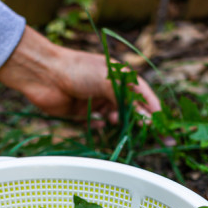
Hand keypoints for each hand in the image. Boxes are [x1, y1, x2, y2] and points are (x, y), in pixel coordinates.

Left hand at [0, 26, 160, 120]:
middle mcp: (109, 89)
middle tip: (149, 137)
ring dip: (118, 123)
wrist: (43, 74)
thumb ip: (128, 98)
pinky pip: (95, 125)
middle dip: (140, 123)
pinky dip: (99, 127)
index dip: (155, 112)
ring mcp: (95, 101)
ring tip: (115, 121)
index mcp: (120, 76)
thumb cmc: (77, 70)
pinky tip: (99, 125)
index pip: (144, 97)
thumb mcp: (108, 78)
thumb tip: (148, 116)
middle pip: (131, 109)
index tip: (164, 129)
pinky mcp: (80, 113)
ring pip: (114, 118)